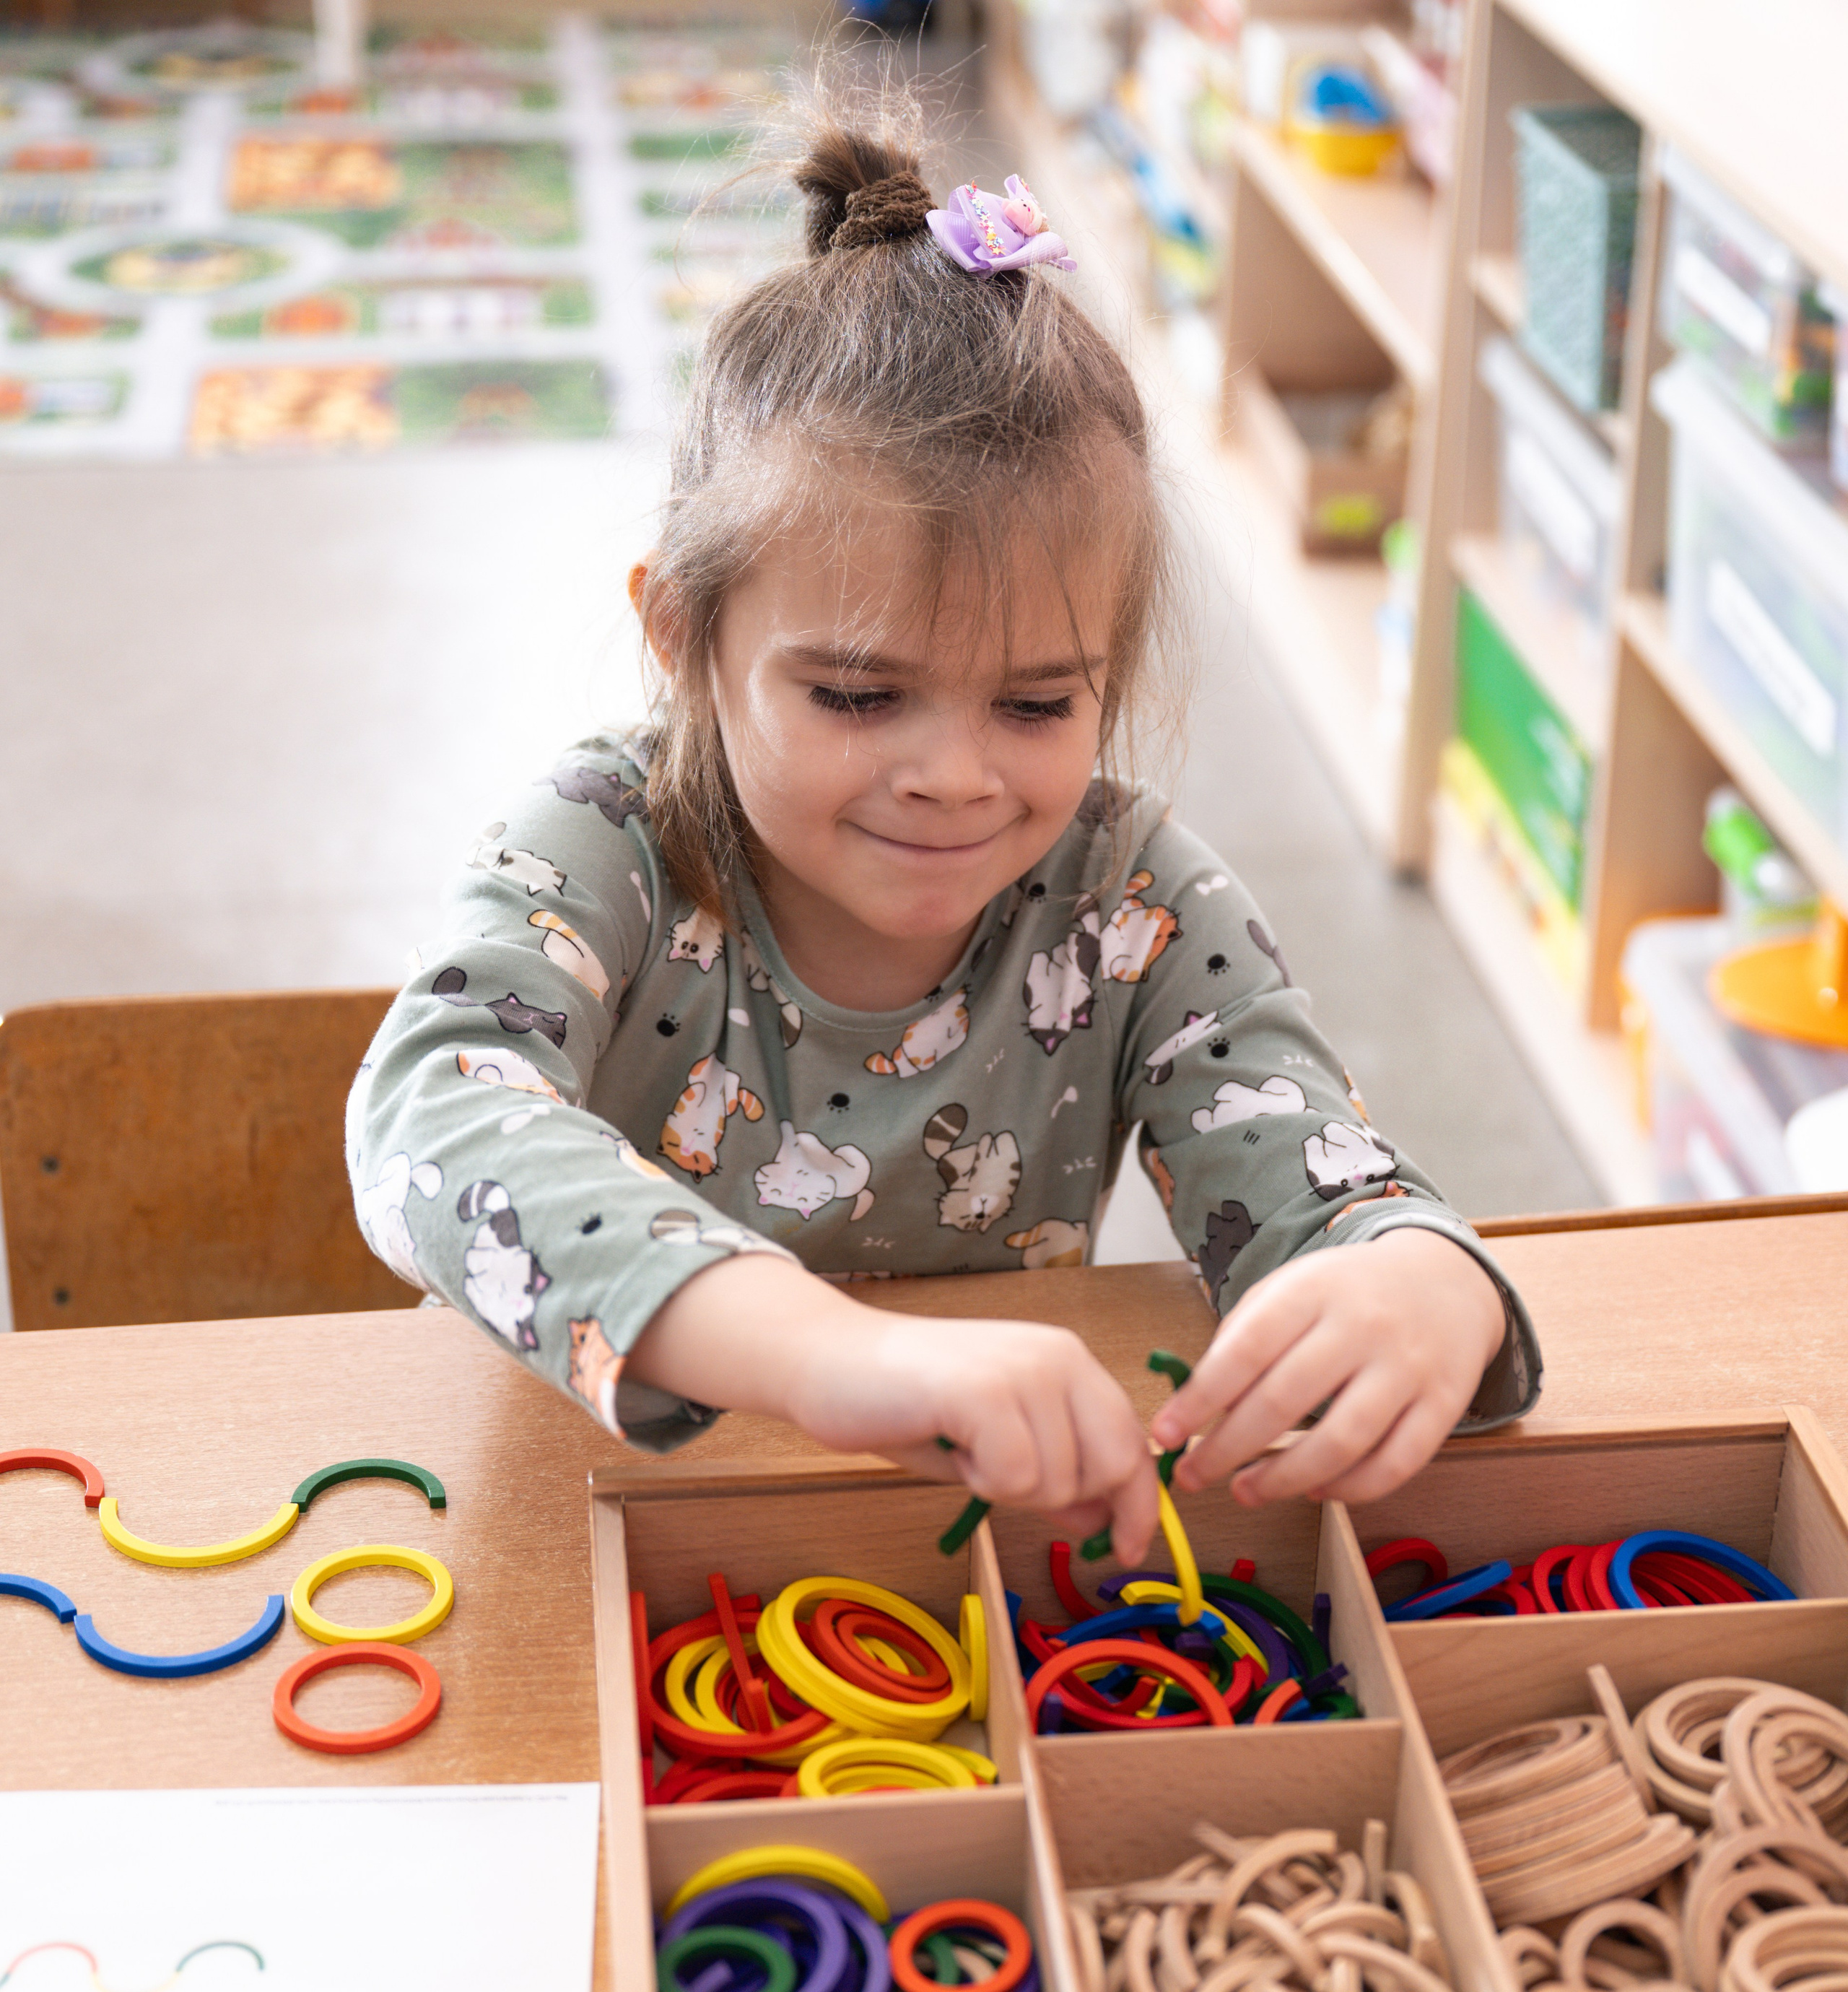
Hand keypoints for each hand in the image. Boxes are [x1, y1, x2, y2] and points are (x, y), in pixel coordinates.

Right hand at [793, 1306, 1161, 1565]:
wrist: (829, 1362)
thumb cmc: (908, 1403)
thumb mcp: (995, 1443)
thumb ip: (1053, 1473)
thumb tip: (1102, 1520)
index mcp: (1068, 1361)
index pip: (1134, 1443)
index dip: (1140, 1505)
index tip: (1129, 1549)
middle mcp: (1058, 1356)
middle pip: (1113, 1466)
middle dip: (1062, 1498)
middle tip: (999, 1477)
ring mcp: (1025, 1369)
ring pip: (1059, 1481)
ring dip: (1008, 1489)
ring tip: (964, 1448)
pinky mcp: (986, 1390)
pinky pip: (1015, 1477)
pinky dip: (981, 1483)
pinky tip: (953, 1449)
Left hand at [1148, 1228, 1505, 1506]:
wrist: (1444, 1281)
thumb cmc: (1345, 1294)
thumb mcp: (1290, 1290)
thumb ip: (1243, 1339)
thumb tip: (1196, 1407)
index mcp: (1312, 1290)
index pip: (1246, 1349)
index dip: (1201, 1399)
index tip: (1165, 1433)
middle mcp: (1363, 1326)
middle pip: (1285, 1401)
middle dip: (1227, 1449)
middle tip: (1192, 1476)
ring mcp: (1408, 1368)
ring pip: (1341, 1442)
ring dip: (1283, 1480)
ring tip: (1244, 1491)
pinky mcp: (1443, 1407)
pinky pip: (1394, 1466)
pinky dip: (1348, 1490)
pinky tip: (1312, 1490)